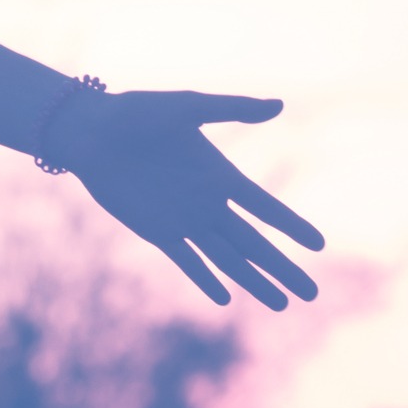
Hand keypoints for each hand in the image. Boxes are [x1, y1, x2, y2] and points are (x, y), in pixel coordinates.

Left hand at [54, 89, 325, 308]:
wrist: (88, 131)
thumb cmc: (135, 112)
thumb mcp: (186, 107)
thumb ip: (231, 108)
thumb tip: (279, 104)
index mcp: (220, 174)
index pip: (265, 207)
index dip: (291, 225)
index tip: (319, 244)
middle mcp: (207, 202)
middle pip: (254, 243)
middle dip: (283, 267)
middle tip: (312, 294)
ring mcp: (183, 219)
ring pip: (227, 258)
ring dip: (254, 281)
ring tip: (282, 304)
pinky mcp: (156, 230)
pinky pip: (187, 260)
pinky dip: (205, 279)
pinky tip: (225, 298)